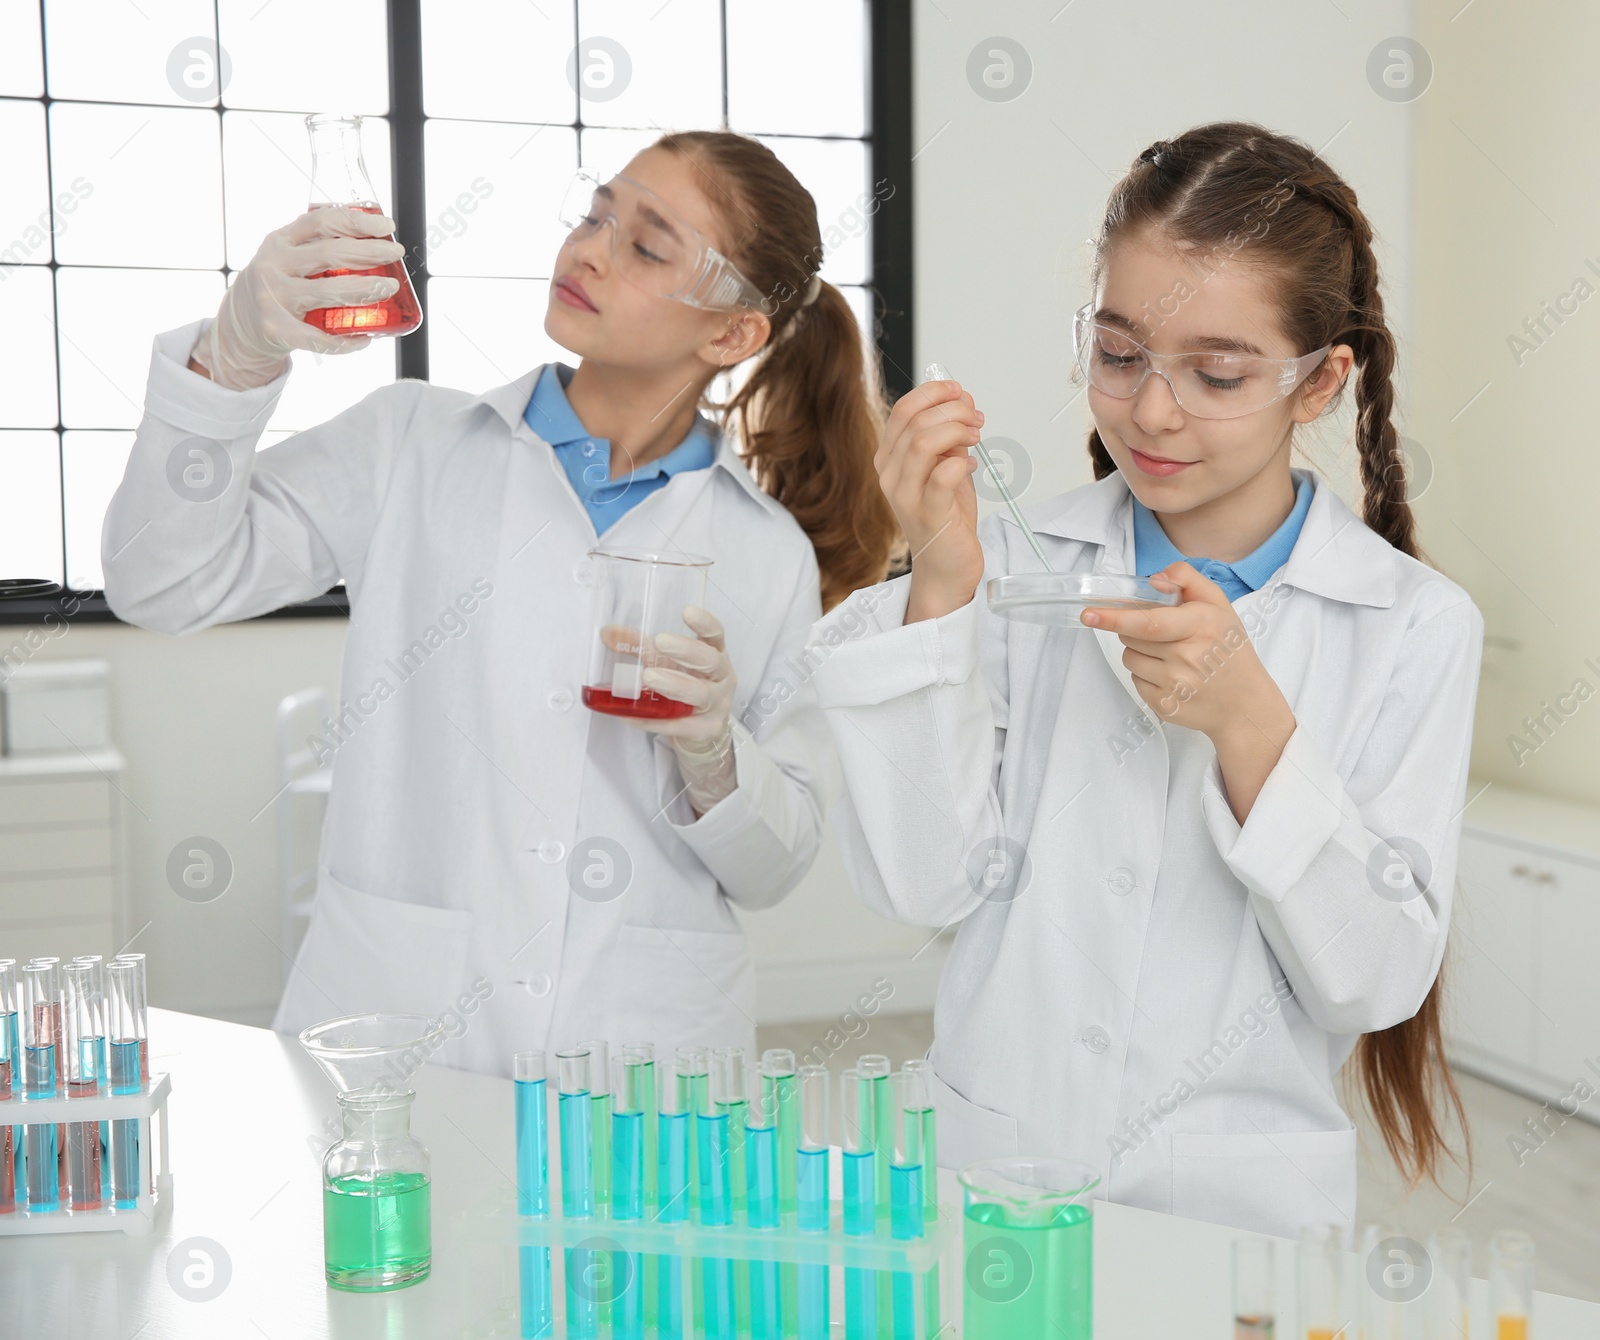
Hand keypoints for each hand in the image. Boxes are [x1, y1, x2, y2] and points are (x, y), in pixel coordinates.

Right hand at [193, 208, 407, 389]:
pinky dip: (346, 341)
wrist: (240, 324)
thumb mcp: (286, 257)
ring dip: (364, 290)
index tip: (387, 227)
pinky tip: (366, 339)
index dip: (357, 221)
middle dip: (369, 252)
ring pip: (327, 292)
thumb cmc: (278, 285)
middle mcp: (273, 264)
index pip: (321, 221)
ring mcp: (273, 297)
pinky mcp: (276, 329)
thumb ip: (316, 247)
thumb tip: (374, 244)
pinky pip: (319, 338)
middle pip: (329, 253)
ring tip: (388, 288)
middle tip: (396, 255)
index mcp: (280, 240)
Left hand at [609, 606, 737, 814]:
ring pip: (699, 693)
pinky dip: (656, 720)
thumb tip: (607, 632)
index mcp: (715, 655)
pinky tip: (633, 715)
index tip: (687, 612)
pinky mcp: (706, 729)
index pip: (716, 635)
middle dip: (686, 650)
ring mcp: (717, 705)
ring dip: (674, 684)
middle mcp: (721, 678)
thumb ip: (641, 646)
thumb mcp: (668, 663)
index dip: (705, 623)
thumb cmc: (687, 686)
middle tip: (660, 641)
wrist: (701, 730)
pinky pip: (680, 725)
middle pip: (711, 661)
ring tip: (649, 676)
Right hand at [876, 379, 985, 622]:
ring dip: (957, 431)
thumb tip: (964, 401)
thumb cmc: (946, 518)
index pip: (903, 410)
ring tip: (976, 438)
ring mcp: (905, 496)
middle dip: (953, 410)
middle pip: (916, 421)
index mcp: (890, 459)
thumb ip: (951, 437)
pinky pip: (942, 475)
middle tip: (976, 419)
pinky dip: (962, 462)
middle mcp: (890, 475)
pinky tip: (972, 467)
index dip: (934, 393)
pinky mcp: (927, 514)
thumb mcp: (947, 467)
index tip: (960, 392)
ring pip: (924, 442)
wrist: (946, 567)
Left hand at [1081, 564, 1295, 811]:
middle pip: (1131, 636)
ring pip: (1129, 657)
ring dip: (1140, 651)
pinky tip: (1171, 676)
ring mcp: (1174, 684)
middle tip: (1160, 632)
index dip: (1115, 617)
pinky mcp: (1163, 705)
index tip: (1090, 614)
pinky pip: (1135, 680)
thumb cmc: (1229, 650)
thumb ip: (1188, 580)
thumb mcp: (1219, 605)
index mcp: (1201, 625)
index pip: (1149, 622)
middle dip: (1134, 628)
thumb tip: (1154, 579)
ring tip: (1170, 655)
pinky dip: (1146, 674)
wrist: (1245, 704)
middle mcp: (1187, 656)